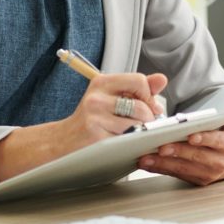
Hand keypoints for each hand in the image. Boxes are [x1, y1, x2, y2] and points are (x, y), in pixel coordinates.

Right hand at [0, 71, 166, 181]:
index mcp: (102, 82)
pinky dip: (132, 143)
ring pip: (137, 125)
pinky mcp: (96, 138)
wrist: (62, 141)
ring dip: (141, 132)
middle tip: (143, 124)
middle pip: (141, 106)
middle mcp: (97, 98)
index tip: (148, 106)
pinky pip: (127, 141)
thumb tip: (162, 79)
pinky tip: (123, 143)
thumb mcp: (111, 97)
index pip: (139, 81)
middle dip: (149, 119)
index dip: (149, 96)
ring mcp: (95, 118)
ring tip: (133, 133)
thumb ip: (137, 89)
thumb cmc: (90, 119)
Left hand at [137, 94, 223, 185]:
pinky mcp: (197, 180)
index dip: (206, 140)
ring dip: (165, 165)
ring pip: (185, 169)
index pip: (219, 144)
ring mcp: (208, 174)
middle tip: (162, 146)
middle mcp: (222, 164)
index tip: (192, 137)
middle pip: (198, 158)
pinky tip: (147, 164)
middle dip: (179, 153)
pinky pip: (177, 175)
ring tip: (147, 157)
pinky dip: (161, 170)